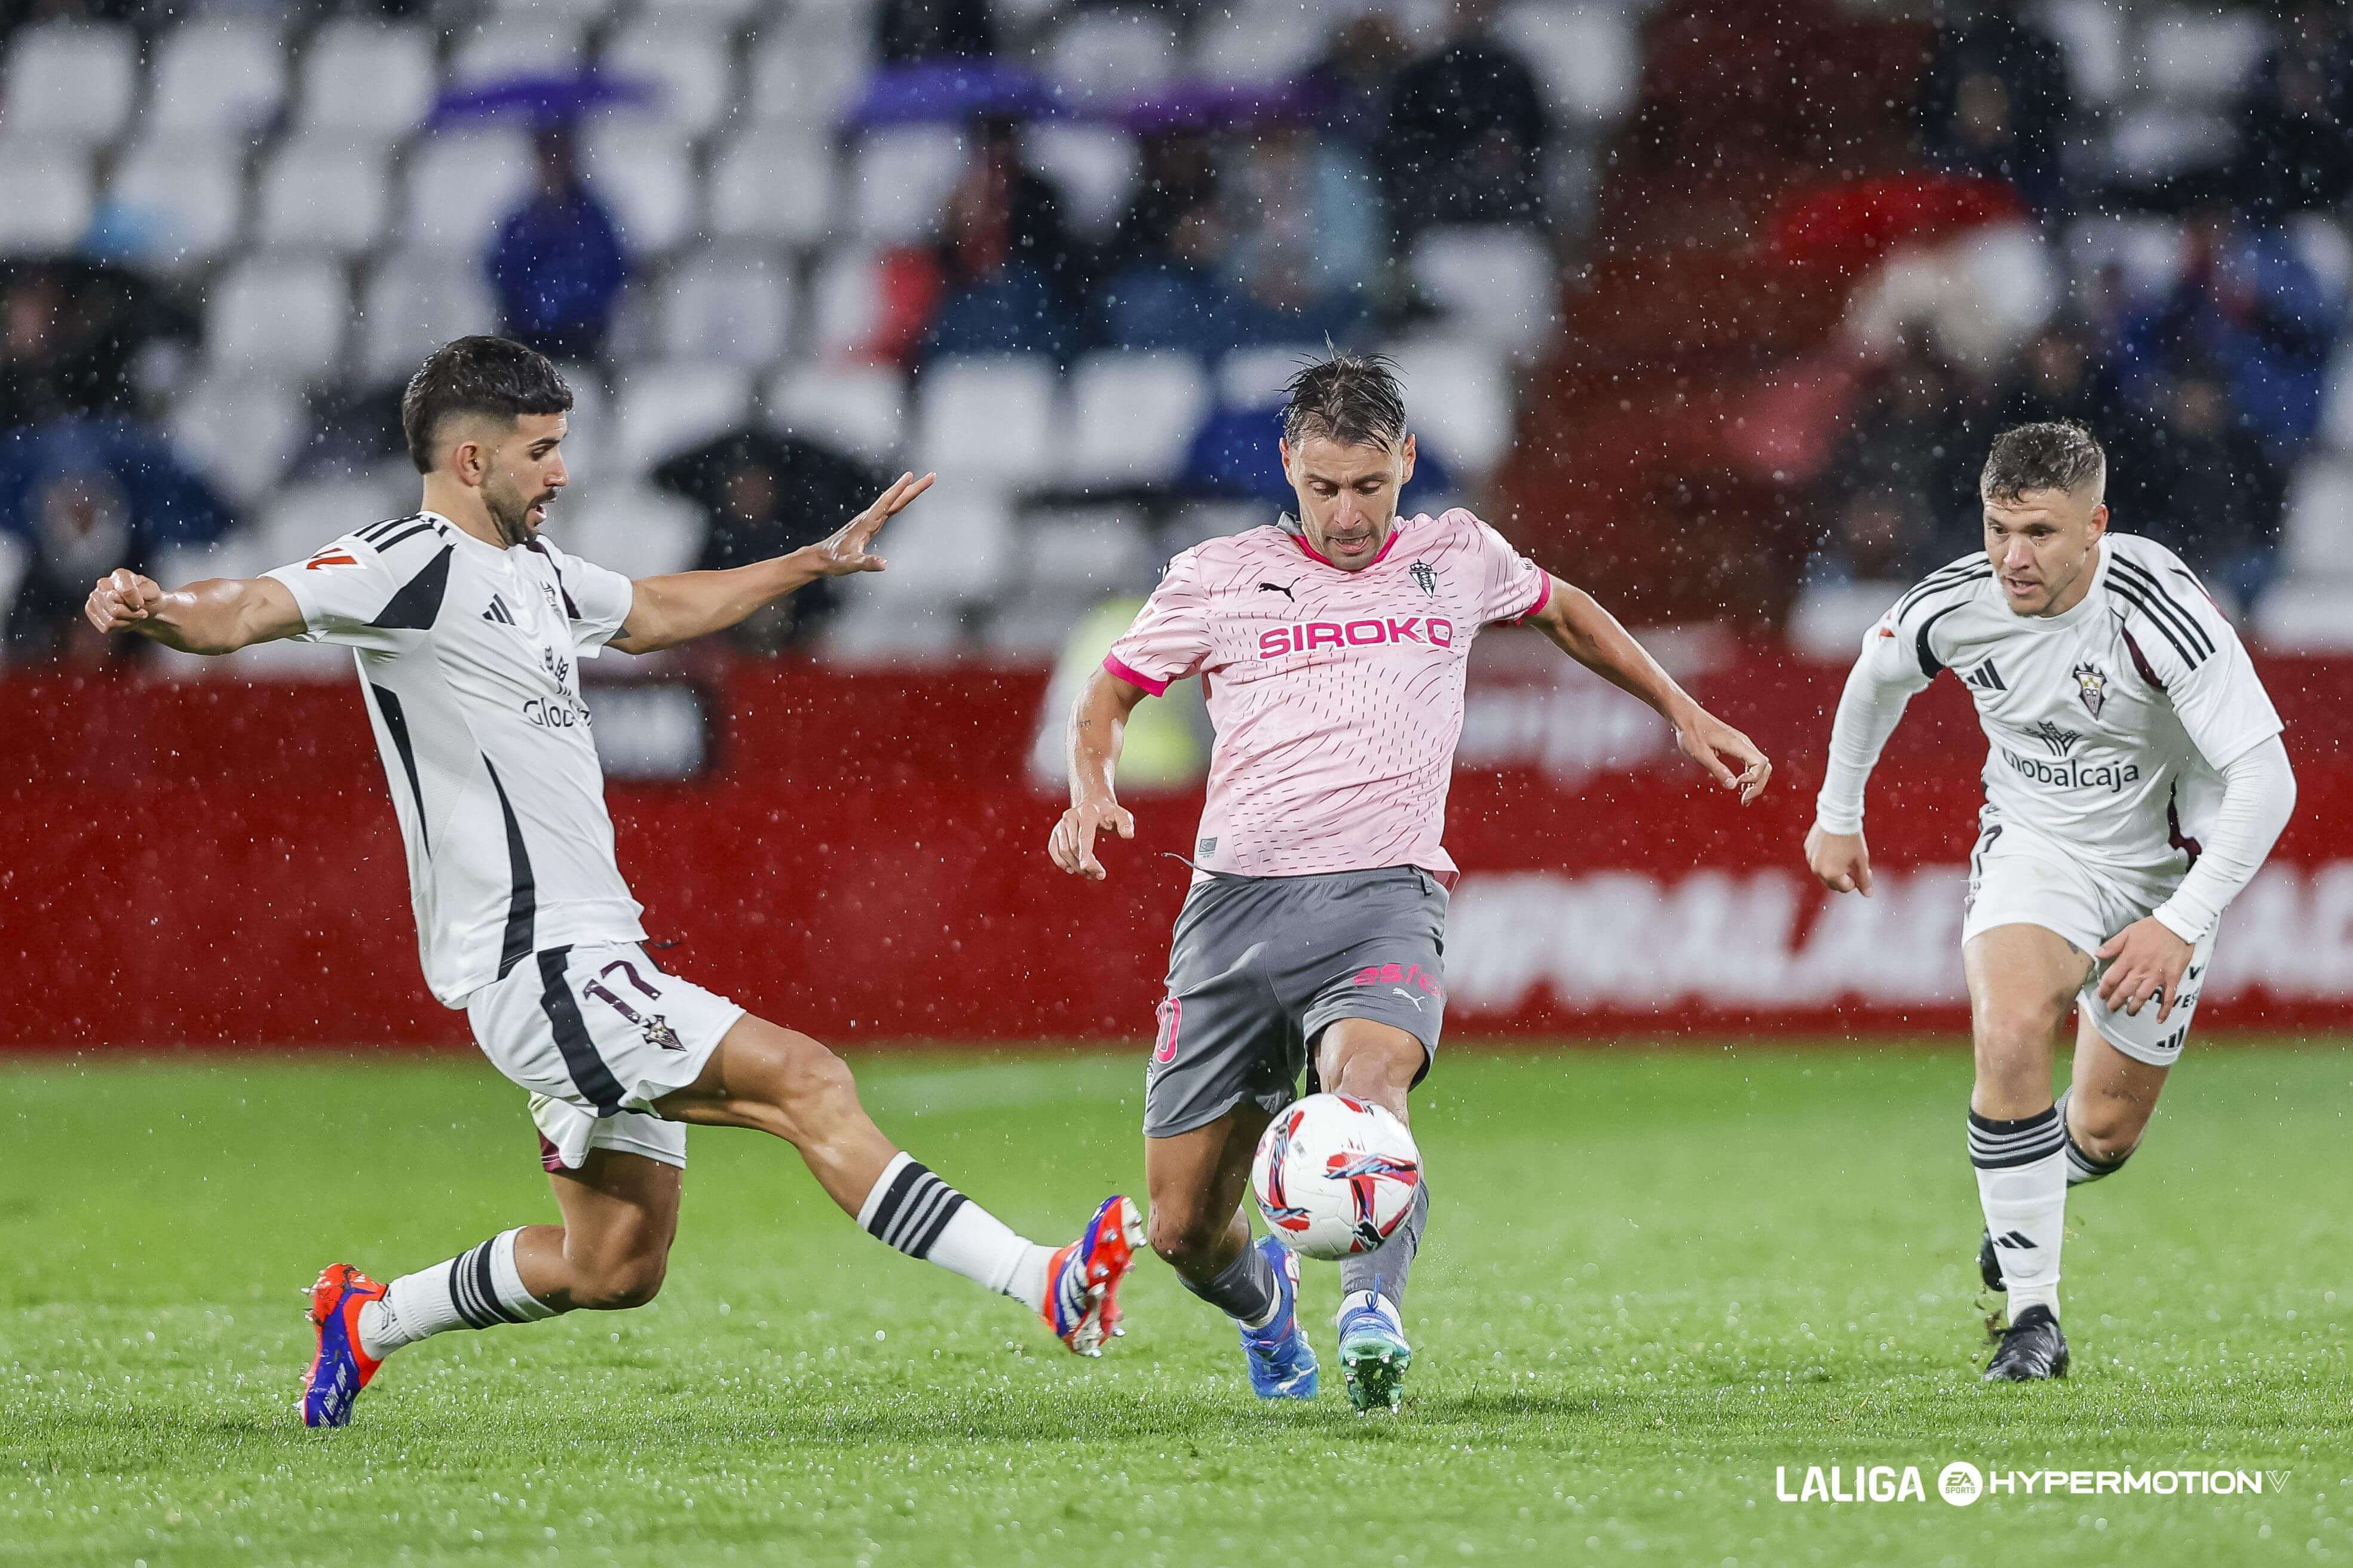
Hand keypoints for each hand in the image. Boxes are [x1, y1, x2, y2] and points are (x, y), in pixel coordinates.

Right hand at [86, 568, 161, 633]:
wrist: (144, 608)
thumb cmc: (148, 598)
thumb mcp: (154, 592)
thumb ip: (144, 591)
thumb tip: (128, 595)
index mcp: (120, 575)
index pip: (125, 591)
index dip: (136, 602)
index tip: (141, 603)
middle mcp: (103, 584)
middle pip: (115, 609)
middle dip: (132, 614)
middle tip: (139, 611)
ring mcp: (94, 597)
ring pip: (110, 620)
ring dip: (127, 621)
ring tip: (132, 614)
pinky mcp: (90, 610)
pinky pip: (106, 627)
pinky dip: (119, 626)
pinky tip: (123, 619)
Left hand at [805, 471, 935, 576]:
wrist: (821, 557)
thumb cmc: (835, 561)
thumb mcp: (851, 564)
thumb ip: (867, 563)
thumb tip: (884, 564)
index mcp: (866, 523)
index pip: (886, 503)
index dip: (899, 489)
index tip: (911, 475)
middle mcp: (869, 517)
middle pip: (895, 498)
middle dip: (914, 487)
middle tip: (932, 476)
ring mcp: (870, 519)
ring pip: (893, 501)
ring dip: (909, 491)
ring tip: (924, 482)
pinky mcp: (871, 523)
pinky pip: (890, 508)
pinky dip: (900, 500)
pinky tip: (905, 497)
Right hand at [1049, 799, 1133, 880]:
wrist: (1093, 803)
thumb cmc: (1109, 813)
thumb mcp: (1122, 815)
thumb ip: (1126, 824)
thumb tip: (1128, 835)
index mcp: (1087, 813)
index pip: (1084, 836)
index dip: (1085, 854)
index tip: (1087, 868)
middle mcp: (1070, 817)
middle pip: (1074, 847)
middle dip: (1086, 865)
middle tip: (1099, 875)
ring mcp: (1061, 824)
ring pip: (1064, 851)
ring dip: (1076, 866)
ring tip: (1090, 874)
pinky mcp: (1056, 832)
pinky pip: (1053, 850)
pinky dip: (1061, 862)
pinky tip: (1072, 870)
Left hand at [1674, 707, 1771, 803]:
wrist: (1686, 716)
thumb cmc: (1691, 733)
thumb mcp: (1700, 754)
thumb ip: (1717, 770)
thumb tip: (1733, 786)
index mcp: (1737, 743)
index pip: (1760, 763)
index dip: (1753, 778)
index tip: (1737, 785)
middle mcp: (1743, 743)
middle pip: (1764, 766)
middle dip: (1758, 785)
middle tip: (1744, 801)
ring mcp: (1741, 744)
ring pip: (1759, 766)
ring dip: (1755, 783)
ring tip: (1744, 800)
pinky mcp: (1736, 747)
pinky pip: (1750, 763)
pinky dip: (1749, 776)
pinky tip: (1740, 787)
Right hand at [1805, 822, 1872, 895]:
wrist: (1838, 816)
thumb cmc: (1851, 839)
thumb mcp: (1861, 861)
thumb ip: (1864, 880)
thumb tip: (1868, 895)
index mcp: (1831, 875)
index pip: (1845, 888)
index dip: (1857, 881)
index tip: (1863, 869)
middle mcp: (1817, 870)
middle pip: (1832, 883)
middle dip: (1843, 877)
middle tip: (1853, 864)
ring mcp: (1810, 859)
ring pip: (1823, 871)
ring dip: (1833, 868)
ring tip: (1843, 853)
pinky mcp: (1807, 848)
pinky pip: (1816, 858)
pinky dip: (1825, 857)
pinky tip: (1834, 845)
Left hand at [2095, 917, 2193, 1019]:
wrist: (2178, 925)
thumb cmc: (2152, 928)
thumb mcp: (2128, 932)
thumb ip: (2112, 945)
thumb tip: (2097, 954)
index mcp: (2128, 959)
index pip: (2111, 979)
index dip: (2104, 989)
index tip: (2101, 995)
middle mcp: (2141, 970)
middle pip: (2124, 990)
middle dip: (2116, 1001)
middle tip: (2111, 1007)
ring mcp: (2157, 975)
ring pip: (2143, 996)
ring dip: (2135, 1007)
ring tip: (2129, 1012)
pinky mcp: (2173, 978)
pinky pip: (2169, 997)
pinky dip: (2165, 1010)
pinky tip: (2160, 1019)